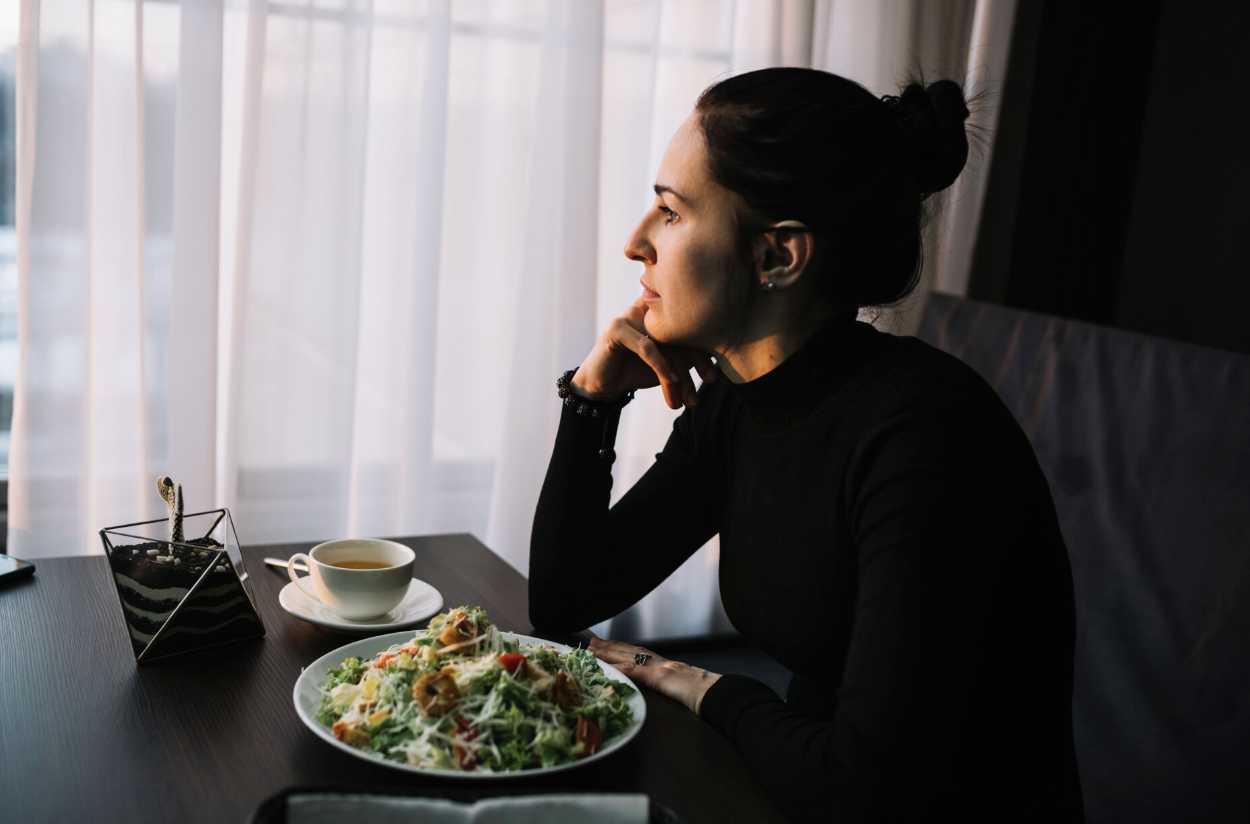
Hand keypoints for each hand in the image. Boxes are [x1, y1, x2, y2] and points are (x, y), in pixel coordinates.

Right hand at [571, 297, 717, 409]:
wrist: (602, 386)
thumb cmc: (636, 372)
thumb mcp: (667, 365)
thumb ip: (687, 357)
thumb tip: (718, 364)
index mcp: (661, 312)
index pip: (689, 325)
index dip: (705, 350)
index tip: (713, 376)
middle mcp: (647, 308)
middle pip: (681, 330)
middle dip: (698, 359)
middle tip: (710, 381)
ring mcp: (631, 315)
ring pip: (666, 341)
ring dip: (681, 372)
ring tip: (690, 396)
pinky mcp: (617, 328)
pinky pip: (647, 348)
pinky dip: (662, 367)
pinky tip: (672, 383)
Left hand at [587, 633, 721, 715]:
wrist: (713, 691)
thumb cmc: (700, 691)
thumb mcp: (679, 683)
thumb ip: (665, 680)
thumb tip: (657, 682)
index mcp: (662, 662)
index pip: (636, 652)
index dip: (619, 647)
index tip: (604, 643)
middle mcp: (658, 661)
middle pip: (629, 650)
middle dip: (608, 646)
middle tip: (590, 642)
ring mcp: (659, 667)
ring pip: (629, 656)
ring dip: (609, 652)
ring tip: (593, 650)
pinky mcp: (660, 676)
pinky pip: (638, 671)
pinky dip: (623, 667)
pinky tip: (611, 666)